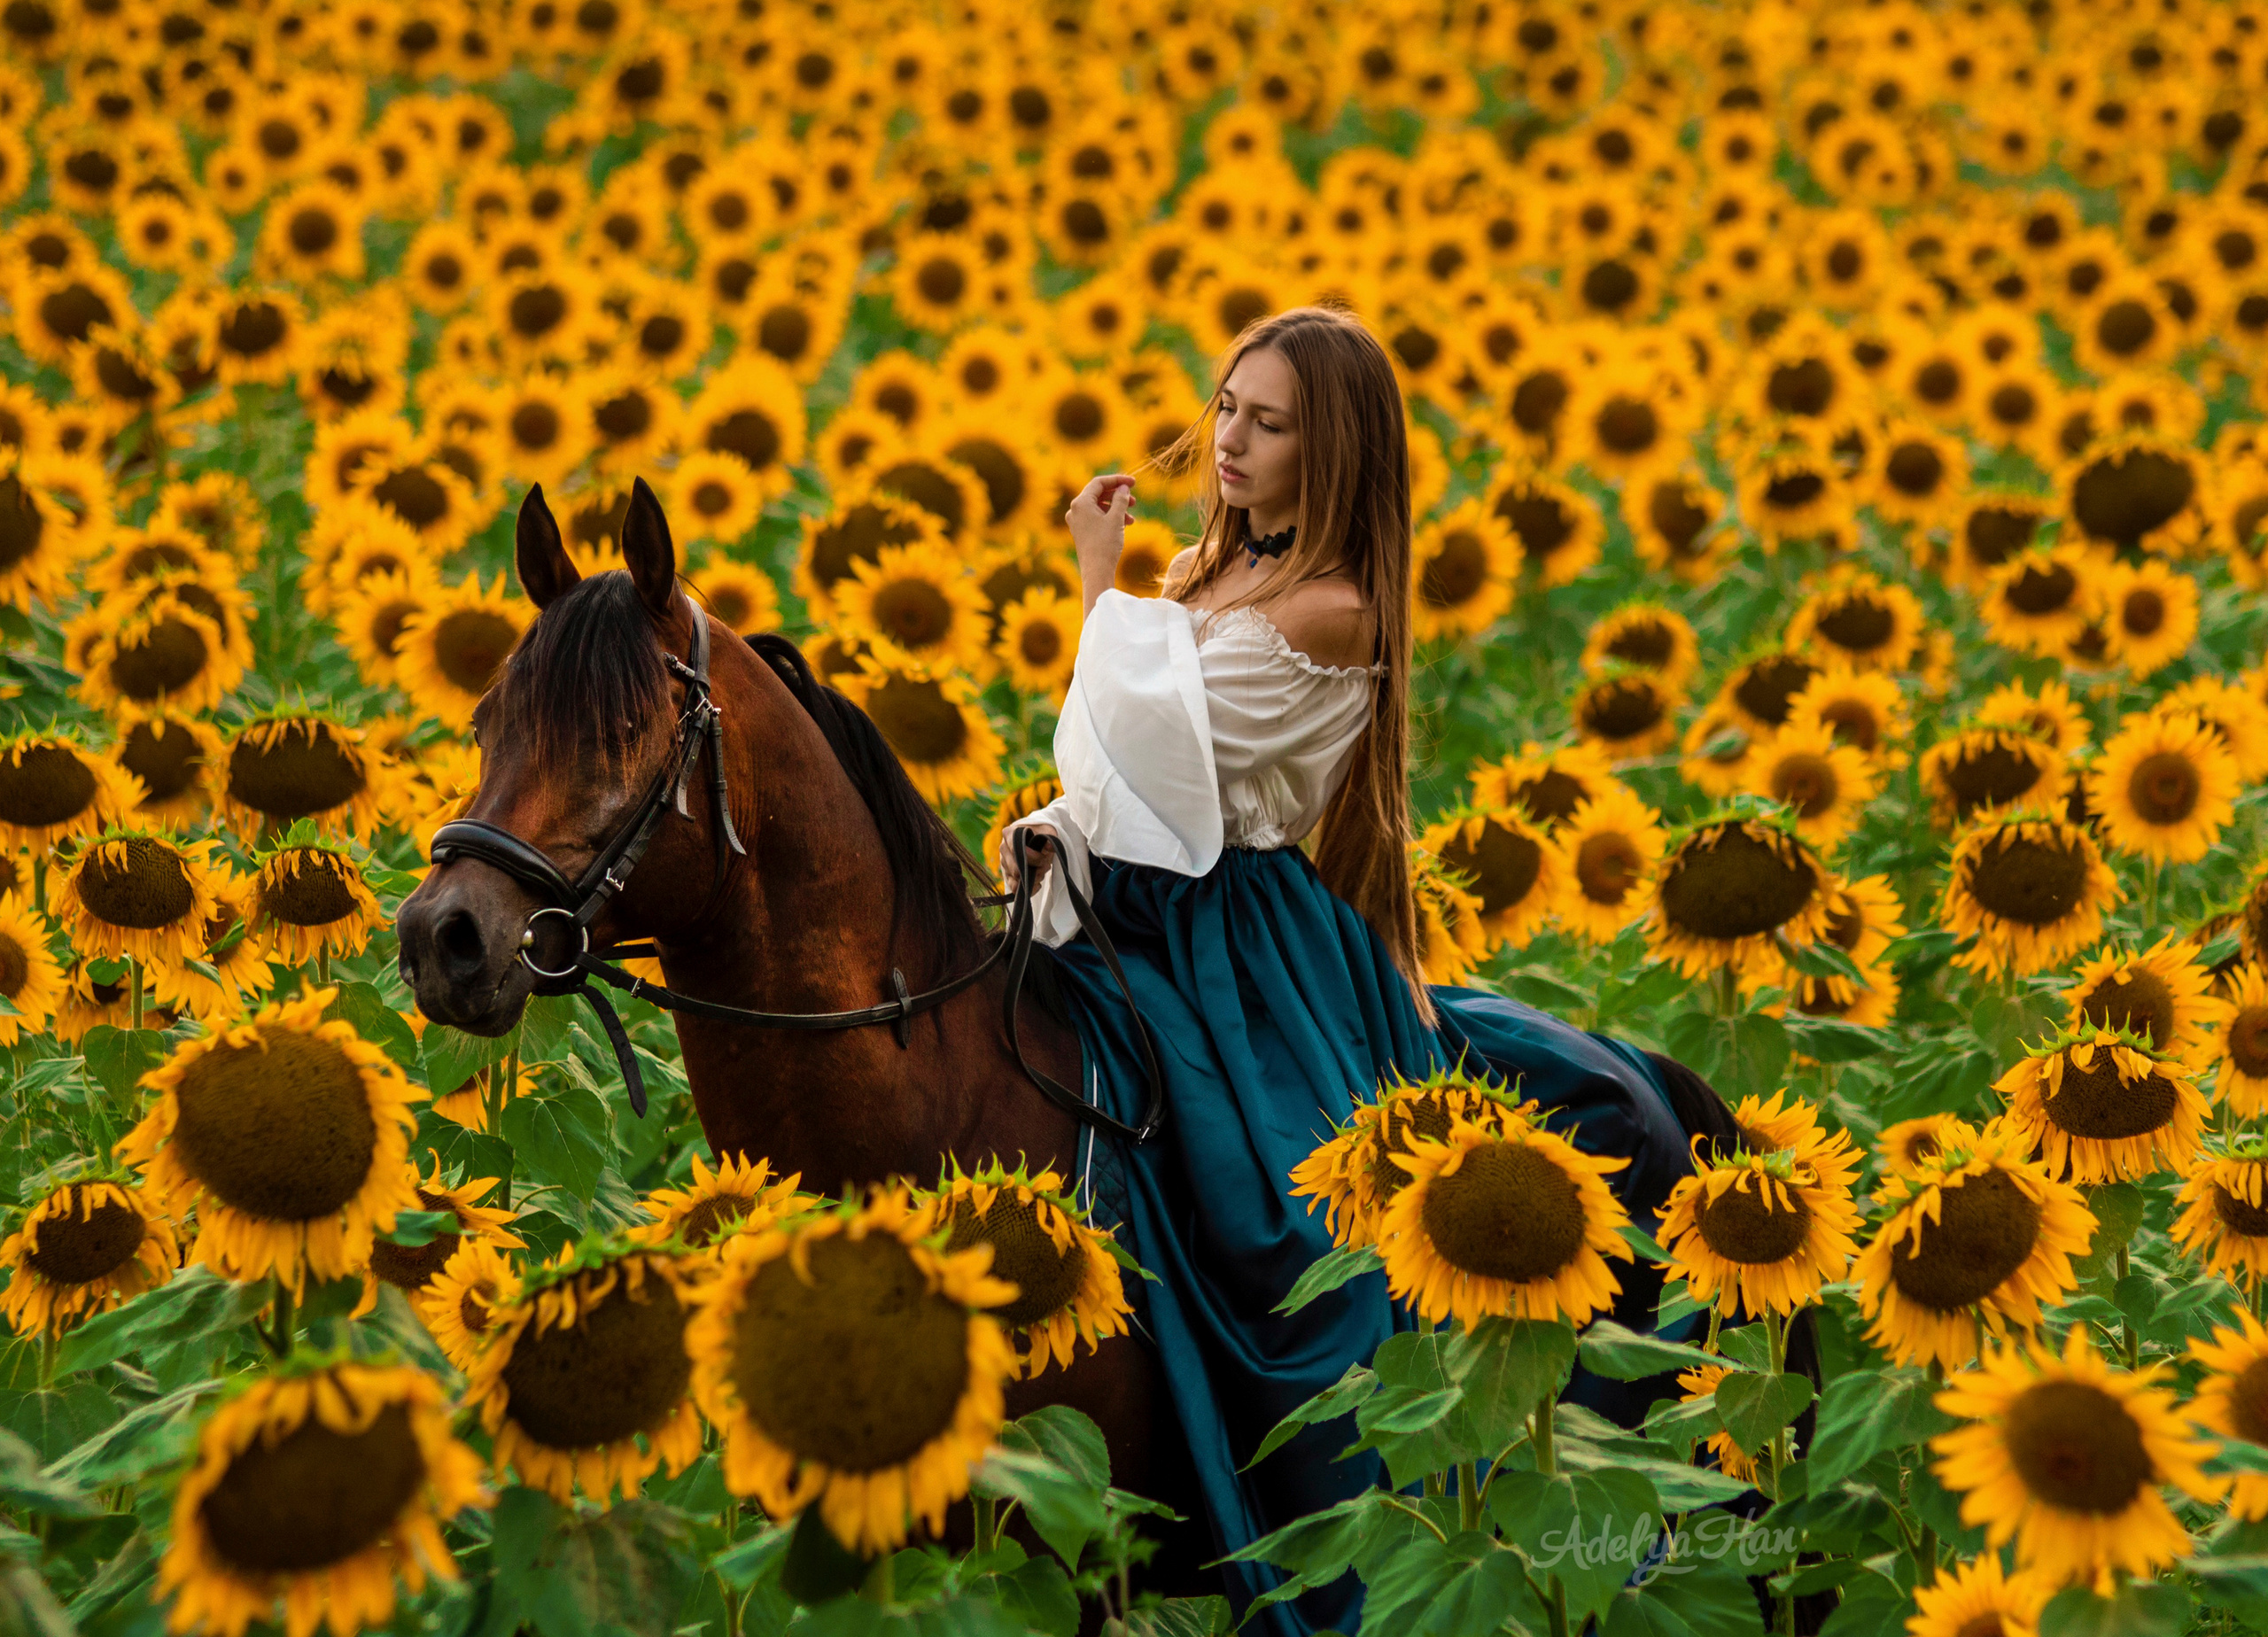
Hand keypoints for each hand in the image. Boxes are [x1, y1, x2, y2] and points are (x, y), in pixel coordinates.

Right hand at [1001, 824, 1057, 890]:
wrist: (1035, 838)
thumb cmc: (1040, 833)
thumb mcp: (1047, 831)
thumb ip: (1050, 838)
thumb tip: (1050, 848)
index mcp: (1009, 834)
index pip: (1016, 849)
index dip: (1032, 857)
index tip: (1043, 858)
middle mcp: (1003, 848)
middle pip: (1016, 868)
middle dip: (1035, 870)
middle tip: (1045, 865)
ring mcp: (1004, 863)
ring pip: (1016, 879)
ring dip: (1034, 878)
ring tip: (1042, 871)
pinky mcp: (1007, 875)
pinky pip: (1014, 888)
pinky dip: (1029, 889)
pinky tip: (1037, 884)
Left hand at [1065, 473, 1134, 597]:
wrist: (1096, 571)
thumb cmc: (1105, 544)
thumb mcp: (1116, 518)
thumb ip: (1121, 499)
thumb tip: (1123, 488)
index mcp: (1081, 502)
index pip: (1099, 483)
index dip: (1118, 480)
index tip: (1134, 483)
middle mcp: (1075, 510)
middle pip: (1098, 494)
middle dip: (1118, 496)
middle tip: (1134, 501)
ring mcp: (1077, 521)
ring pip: (1099, 507)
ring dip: (1116, 509)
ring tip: (1131, 518)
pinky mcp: (1081, 531)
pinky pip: (1096, 518)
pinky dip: (1110, 518)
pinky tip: (1124, 525)